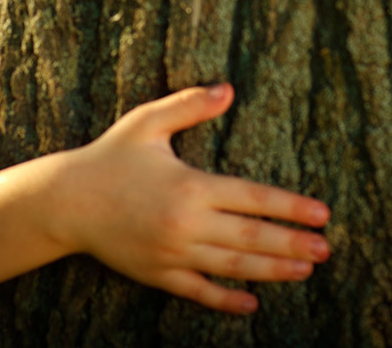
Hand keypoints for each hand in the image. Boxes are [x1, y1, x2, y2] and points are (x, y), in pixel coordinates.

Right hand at [50, 83, 330, 313]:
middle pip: (252, 238)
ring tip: (305, 271)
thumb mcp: (147, 122)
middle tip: (326, 250)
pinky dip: (227, 300)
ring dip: (273, 270)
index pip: (253, 198)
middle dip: (293, 244)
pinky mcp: (158, 274)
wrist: (65, 201)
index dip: (291, 207)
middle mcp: (186, 224)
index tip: (322, 214)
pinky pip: (199, 292)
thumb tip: (228, 88)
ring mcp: (172, 254)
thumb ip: (189, 104)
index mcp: (190, 186)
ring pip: (234, 267)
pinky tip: (253, 303)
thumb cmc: (109, 157)